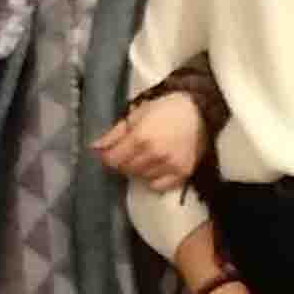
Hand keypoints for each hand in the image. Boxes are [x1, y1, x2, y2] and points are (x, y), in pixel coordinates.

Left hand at [94, 90, 208, 189]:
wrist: (199, 110)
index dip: (108, 156)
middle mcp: (154, 155)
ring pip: (141, 178)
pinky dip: (154, 179)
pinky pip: (159, 186)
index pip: (112, 160)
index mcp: (140, 138)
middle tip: (130, 150)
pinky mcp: (183, 173)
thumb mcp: (136, 114)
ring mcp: (170, 166)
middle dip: (123, 161)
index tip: (110, 152)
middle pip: (126, 169)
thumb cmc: (166, 108)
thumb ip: (114, 133)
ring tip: (146, 155)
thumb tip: (94, 148)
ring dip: (138, 169)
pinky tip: (157, 167)